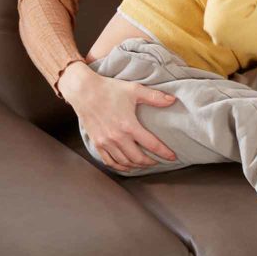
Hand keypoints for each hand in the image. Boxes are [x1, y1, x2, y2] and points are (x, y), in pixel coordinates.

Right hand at [59, 62, 178, 171]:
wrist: (83, 91)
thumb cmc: (109, 89)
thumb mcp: (134, 90)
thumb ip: (154, 97)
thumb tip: (173, 100)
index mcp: (129, 126)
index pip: (152, 144)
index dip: (164, 153)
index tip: (172, 157)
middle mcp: (117, 137)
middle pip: (138, 158)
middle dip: (150, 162)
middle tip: (158, 161)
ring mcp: (105, 142)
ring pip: (124, 162)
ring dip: (136, 166)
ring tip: (144, 164)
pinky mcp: (97, 143)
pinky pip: (109, 161)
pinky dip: (120, 166)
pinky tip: (126, 165)